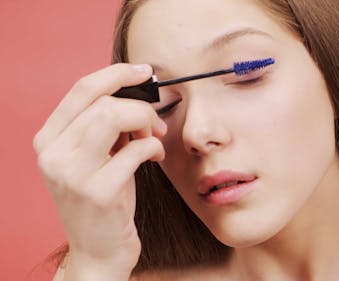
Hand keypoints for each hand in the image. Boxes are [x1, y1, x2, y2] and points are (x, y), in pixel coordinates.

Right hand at [33, 64, 166, 277]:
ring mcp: (73, 173)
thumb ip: (102, 125)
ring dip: (146, 122)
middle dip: (140, 105)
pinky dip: (155, 147)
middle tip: (155, 123)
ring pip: (115, 117)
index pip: (82, 89)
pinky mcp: (99, 192)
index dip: (117, 73)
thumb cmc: (103, 200)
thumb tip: (134, 91)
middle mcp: (53, 154)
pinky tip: (156, 157)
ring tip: (154, 138)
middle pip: (103, 101)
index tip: (144, 71)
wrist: (98, 251)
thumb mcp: (93, 158)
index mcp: (48, 140)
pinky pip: (137, 149)